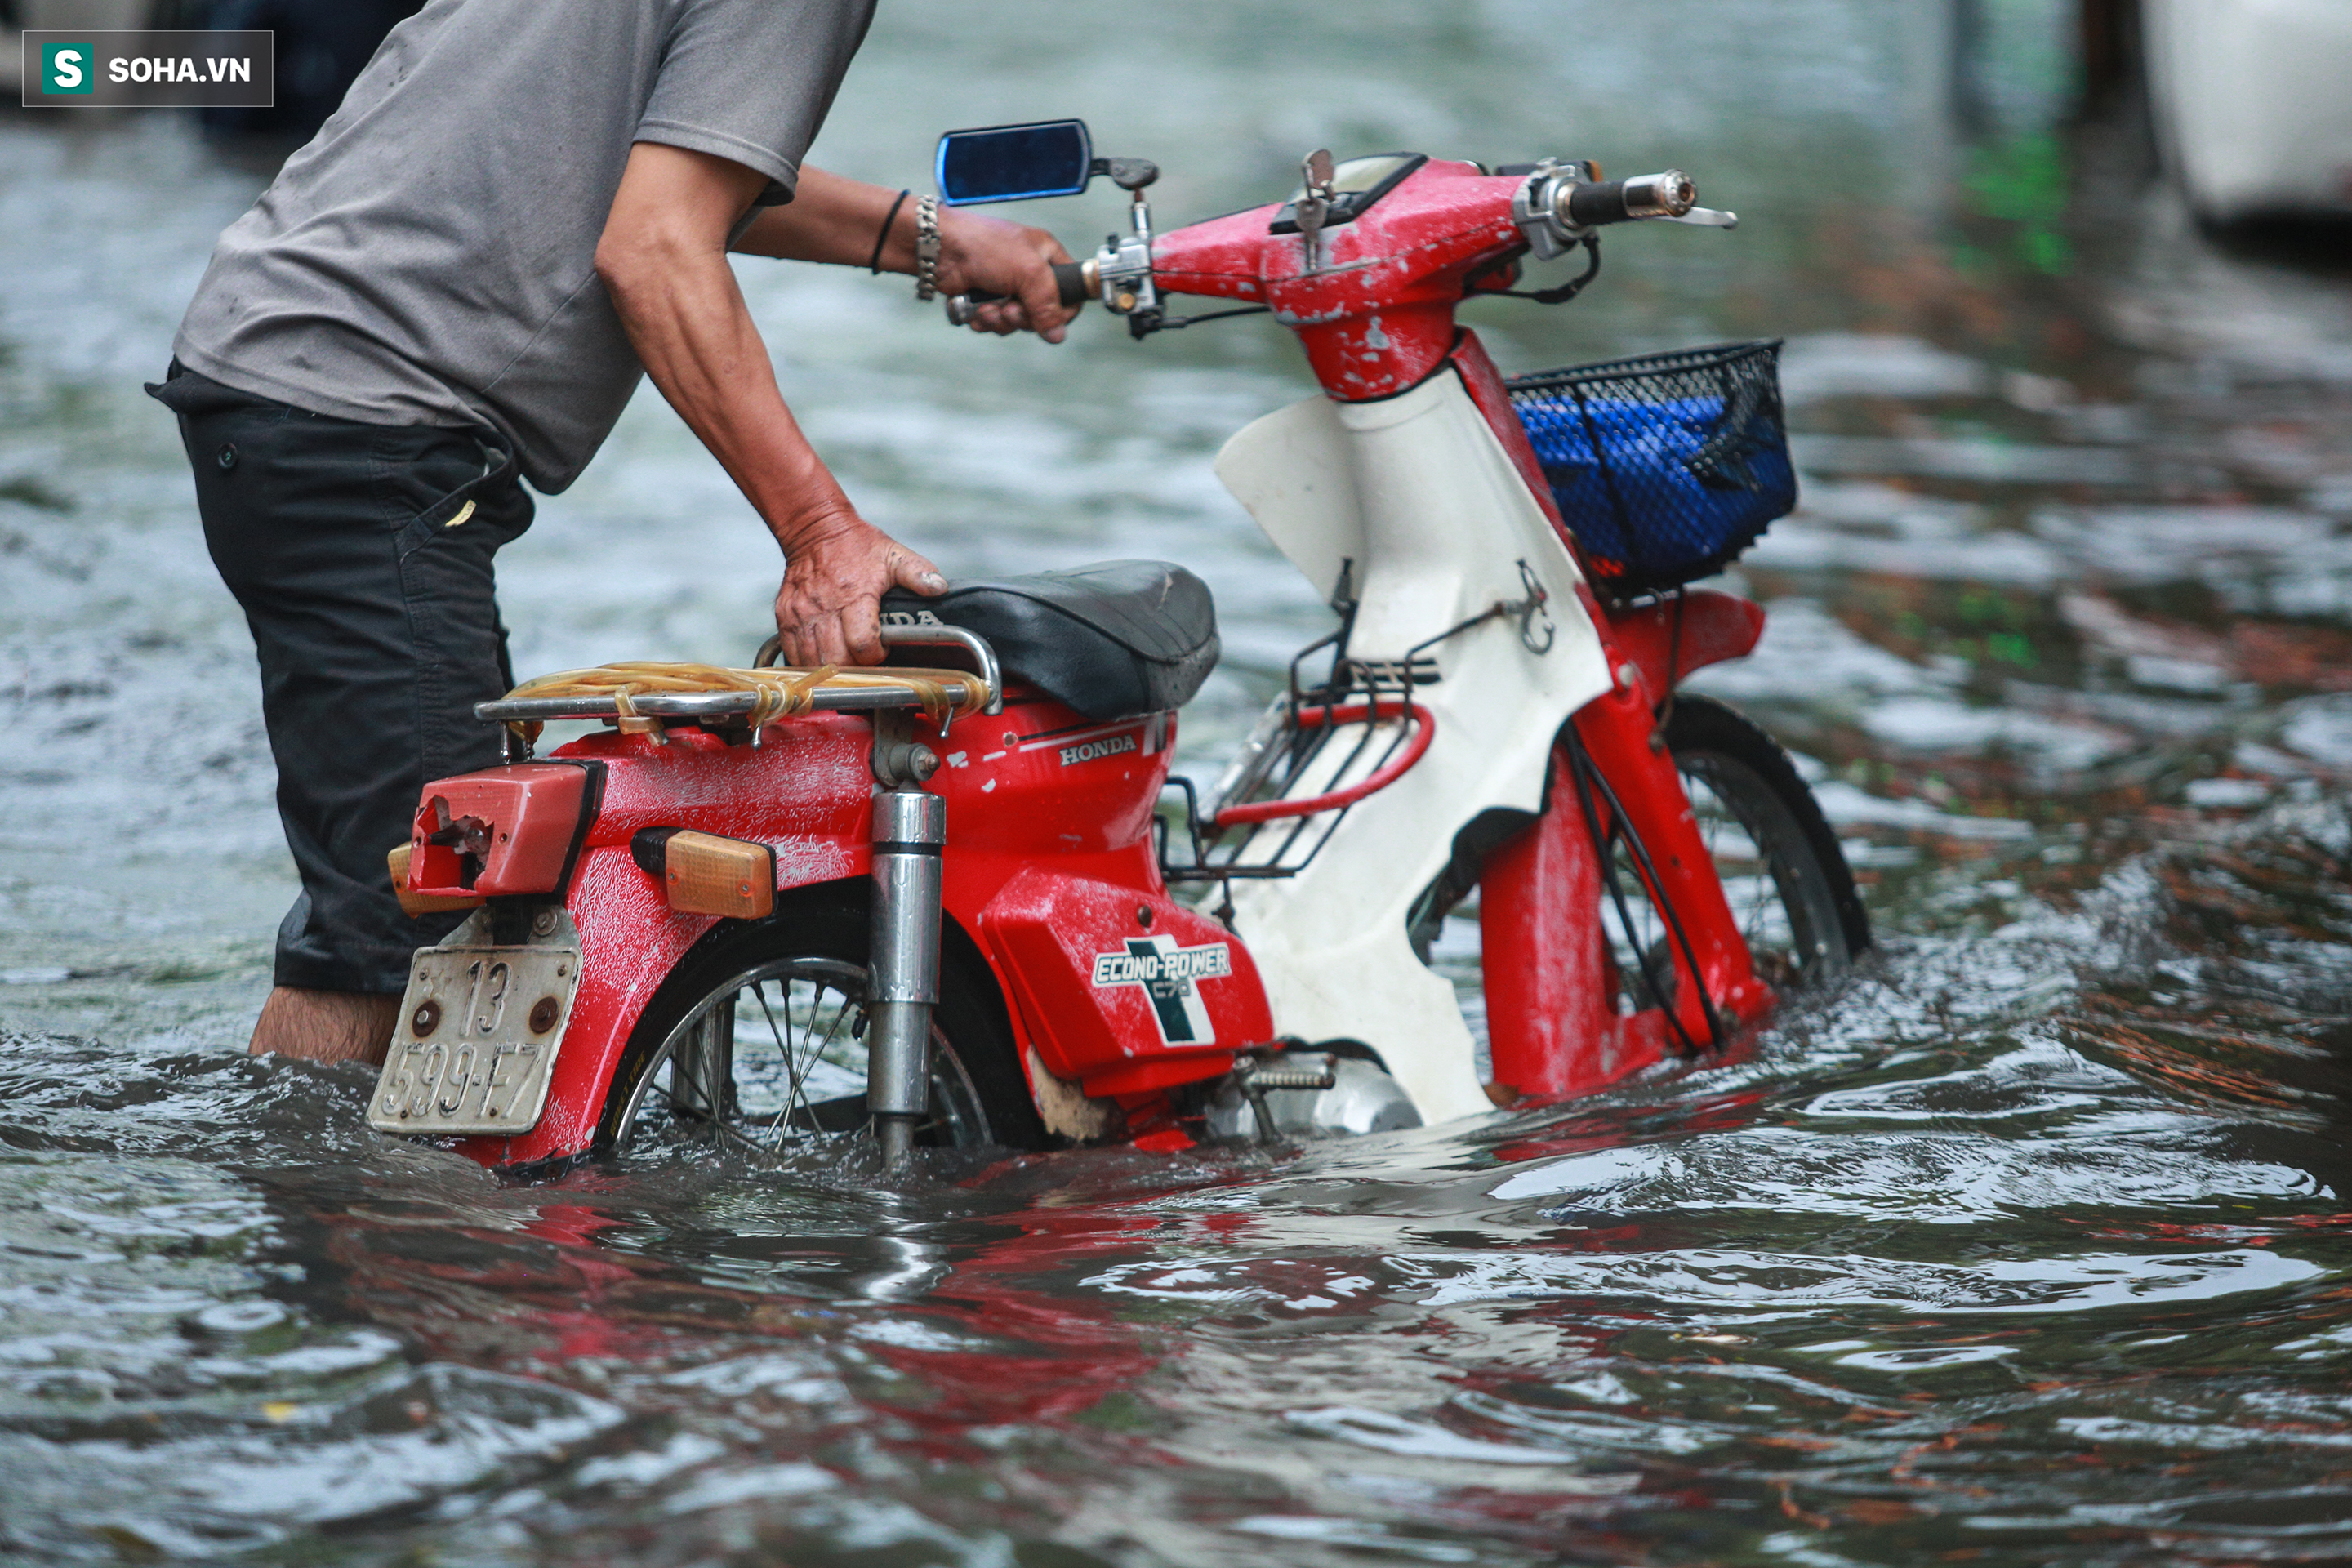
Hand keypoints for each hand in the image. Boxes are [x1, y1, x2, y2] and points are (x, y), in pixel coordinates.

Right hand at [771, 517, 946, 666]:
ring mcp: (801, 614)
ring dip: (831, 669)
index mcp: (854, 595)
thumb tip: (939, 588)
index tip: (882, 650)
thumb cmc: (855, 545)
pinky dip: (808, 663)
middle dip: (855, 669)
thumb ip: (919, 573)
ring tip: (846, 661)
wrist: (815, 530)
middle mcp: (824, 607)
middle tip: (864, 661)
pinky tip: (824, 658)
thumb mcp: (894, 555)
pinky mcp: (785, 617)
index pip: (863, 644)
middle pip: (837, 660)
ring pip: (813, 662)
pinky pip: (793, 654)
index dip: (876, 656)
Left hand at [936, 209, 1081, 341]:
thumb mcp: (1028, 271)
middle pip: (1042, 314)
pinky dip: (985, 322)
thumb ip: (1047, 304)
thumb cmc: (984, 246)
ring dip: (1000, 321)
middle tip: (1009, 309)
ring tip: (987, 307)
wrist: (939, 248)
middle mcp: (1028, 273)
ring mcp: (1006, 287)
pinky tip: (976, 311)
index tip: (1049, 318)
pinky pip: (994, 323)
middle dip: (1023, 318)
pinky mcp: (985, 299)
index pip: (1070, 292)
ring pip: (1016, 322)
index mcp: (1046, 256)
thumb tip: (1057, 335)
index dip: (1062, 311)